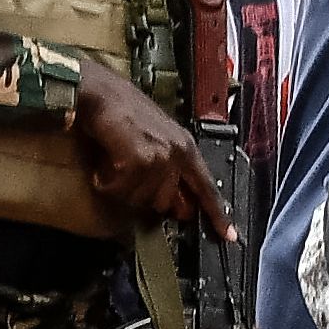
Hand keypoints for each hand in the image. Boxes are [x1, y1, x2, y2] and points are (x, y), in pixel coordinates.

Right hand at [74, 62, 230, 234]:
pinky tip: (102, 168)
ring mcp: (160, 156)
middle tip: (125, 177)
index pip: (207, 187)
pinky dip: (106, 184)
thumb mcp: (154, 136)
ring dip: (120, 189)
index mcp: (185, 147)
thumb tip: (168, 201)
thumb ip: (166, 166)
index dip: (217, 214)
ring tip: (111, 166)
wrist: (99, 91)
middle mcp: (177, 152)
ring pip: (141, 199)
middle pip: (165, 202)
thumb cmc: (121, 110)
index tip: (229, 236)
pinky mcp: (139, 159)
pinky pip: (121, 190)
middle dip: (142, 197)